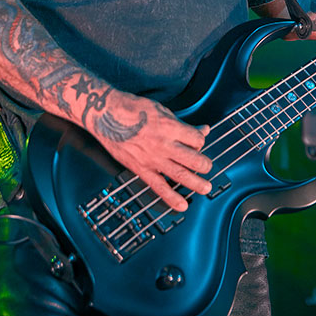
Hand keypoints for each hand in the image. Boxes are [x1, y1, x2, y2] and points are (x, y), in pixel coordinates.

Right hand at [88, 89, 211, 211]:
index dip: (201, 140)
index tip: (199, 141)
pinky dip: (172, 198)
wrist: (107, 115)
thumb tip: (202, 129)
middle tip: (207, 166)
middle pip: (193, 159)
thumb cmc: (133, 109)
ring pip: (180, 175)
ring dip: (196, 183)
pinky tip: (182, 205)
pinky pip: (159, 187)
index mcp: (169, 127)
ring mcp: (152, 159)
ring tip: (206, 188)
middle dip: (204, 164)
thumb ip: (183, 124)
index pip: (196, 139)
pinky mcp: (141, 169)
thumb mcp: (162, 110)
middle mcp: (163, 144)